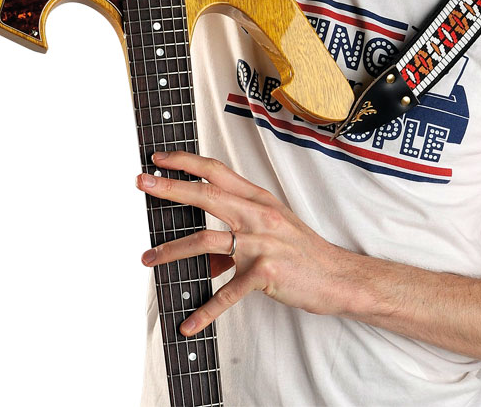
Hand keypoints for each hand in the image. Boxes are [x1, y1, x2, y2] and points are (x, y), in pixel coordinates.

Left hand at [137, 151, 365, 336]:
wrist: (338, 277)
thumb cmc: (303, 253)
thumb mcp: (270, 233)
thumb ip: (234, 237)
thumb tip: (203, 258)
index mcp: (259, 199)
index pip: (217, 171)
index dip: (186, 162)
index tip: (159, 158)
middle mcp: (259, 215)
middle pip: (207, 194)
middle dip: (170, 189)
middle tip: (142, 183)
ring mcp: (262, 243)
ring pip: (206, 240)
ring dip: (172, 250)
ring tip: (148, 258)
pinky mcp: (265, 273)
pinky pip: (227, 292)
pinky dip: (206, 311)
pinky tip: (189, 323)